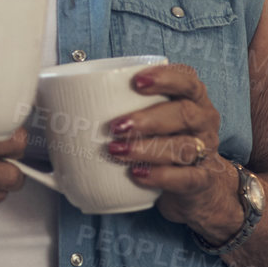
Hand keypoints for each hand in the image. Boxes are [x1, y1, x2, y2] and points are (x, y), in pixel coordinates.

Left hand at [104, 63, 239, 234]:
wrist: (198, 188)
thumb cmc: (166, 141)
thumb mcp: (153, 119)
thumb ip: (123, 105)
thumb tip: (61, 99)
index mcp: (193, 99)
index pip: (187, 80)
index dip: (165, 78)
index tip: (136, 81)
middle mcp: (203, 123)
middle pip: (184, 114)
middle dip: (148, 118)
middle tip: (116, 125)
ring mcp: (206, 153)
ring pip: (183, 147)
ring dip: (147, 148)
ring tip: (116, 151)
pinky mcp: (201, 181)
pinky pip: (185, 178)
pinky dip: (160, 176)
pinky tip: (137, 174)